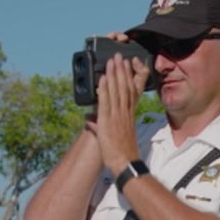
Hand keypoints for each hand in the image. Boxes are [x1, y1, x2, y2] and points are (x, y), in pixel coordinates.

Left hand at [89, 52, 149, 173]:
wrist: (125, 163)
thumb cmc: (121, 153)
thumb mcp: (112, 137)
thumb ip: (99, 125)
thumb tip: (89, 120)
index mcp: (127, 115)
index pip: (129, 92)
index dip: (127, 78)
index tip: (126, 66)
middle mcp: (124, 113)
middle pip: (124, 87)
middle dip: (121, 71)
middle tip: (118, 56)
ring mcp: (117, 116)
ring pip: (116, 91)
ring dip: (113, 75)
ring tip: (111, 61)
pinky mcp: (108, 121)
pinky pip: (106, 102)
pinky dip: (104, 89)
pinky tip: (102, 79)